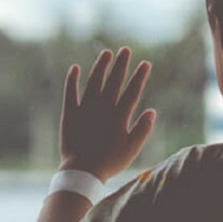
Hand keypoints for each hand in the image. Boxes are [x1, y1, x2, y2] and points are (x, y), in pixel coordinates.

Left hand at [60, 47, 155, 180]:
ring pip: (94, 82)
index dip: (139, 76)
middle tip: (126, 50)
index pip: (132, 91)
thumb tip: (152, 111)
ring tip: (107, 53)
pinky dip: (72, 80)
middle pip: (114, 82)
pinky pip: (70, 93)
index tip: (145, 63)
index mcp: (119, 116)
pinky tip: (75, 68)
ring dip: (100, 66)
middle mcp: (103, 108)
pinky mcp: (69, 114)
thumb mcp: (132, 149)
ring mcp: (85, 109)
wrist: (82, 171)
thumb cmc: (109, 163)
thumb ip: (142, 129)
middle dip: (121, 65)